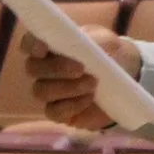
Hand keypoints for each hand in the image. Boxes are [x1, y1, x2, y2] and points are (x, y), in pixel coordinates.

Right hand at [20, 27, 138, 130]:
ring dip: (67, 87)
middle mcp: (43, 68)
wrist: (124, 78)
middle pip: (32, 68)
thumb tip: (85, 45)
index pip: (29, 44)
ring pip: (41, 91)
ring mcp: (49, 91)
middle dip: (55, 68)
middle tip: (80, 68)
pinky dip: (72, 105)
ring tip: (93, 83)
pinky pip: (54, 111)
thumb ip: (96, 40)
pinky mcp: (58, 112)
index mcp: (50, 46)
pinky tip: (90, 98)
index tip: (44, 48)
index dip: (31, 45)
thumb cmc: (109, 54)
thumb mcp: (107, 42)